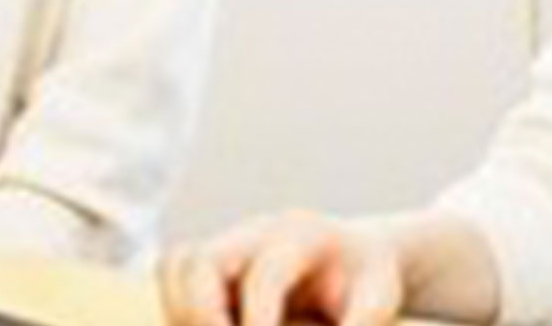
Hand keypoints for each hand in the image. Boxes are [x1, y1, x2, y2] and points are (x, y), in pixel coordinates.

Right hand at [159, 210, 403, 325]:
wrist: (349, 255)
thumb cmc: (365, 277)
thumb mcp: (380, 296)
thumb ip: (363, 322)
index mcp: (300, 235)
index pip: (265, 275)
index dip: (259, 320)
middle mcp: (253, 234)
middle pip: (199, 262)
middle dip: (202, 316)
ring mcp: (226, 246)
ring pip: (175, 267)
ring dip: (181, 315)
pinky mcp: (210, 266)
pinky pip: (171, 281)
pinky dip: (179, 315)